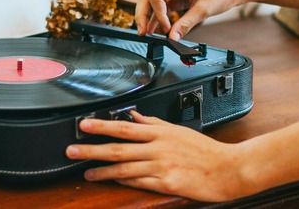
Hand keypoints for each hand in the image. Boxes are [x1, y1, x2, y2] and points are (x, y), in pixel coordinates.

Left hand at [66, 111, 249, 201]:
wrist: (227, 169)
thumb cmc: (206, 151)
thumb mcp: (180, 130)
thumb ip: (156, 123)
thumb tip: (136, 115)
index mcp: (161, 132)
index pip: (125, 126)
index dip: (101, 126)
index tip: (83, 125)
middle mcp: (158, 148)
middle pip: (118, 148)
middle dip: (91, 149)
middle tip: (71, 150)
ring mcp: (161, 167)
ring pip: (124, 168)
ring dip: (102, 171)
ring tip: (86, 173)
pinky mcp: (166, 183)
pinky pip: (139, 183)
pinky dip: (124, 182)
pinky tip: (112, 182)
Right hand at [135, 0, 244, 39]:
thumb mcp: (204, 11)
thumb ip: (185, 25)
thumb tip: (171, 39)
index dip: (157, 15)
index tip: (166, 30)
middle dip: (143, 15)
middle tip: (143, 33)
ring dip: (148, 15)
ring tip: (146, 33)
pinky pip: (161, 3)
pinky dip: (157, 15)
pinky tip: (154, 28)